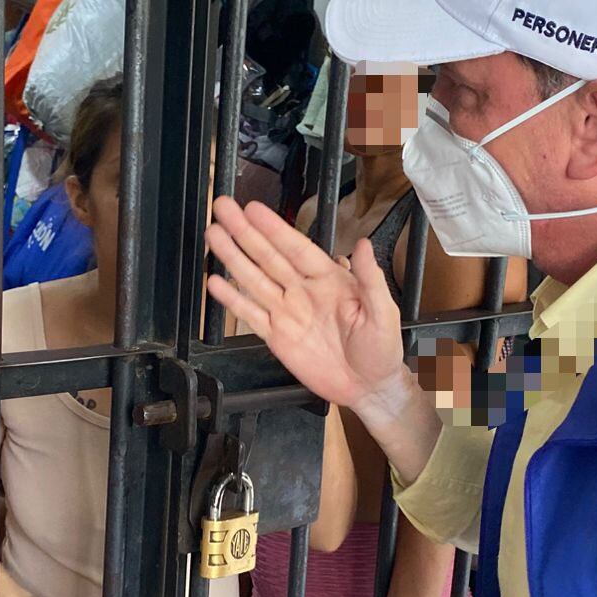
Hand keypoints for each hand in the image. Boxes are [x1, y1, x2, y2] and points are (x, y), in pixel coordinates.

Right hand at [205, 198, 405, 411]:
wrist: (368, 388)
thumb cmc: (381, 349)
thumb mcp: (383, 313)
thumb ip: (371, 279)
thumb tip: (364, 244)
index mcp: (329, 280)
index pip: (296, 248)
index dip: (274, 228)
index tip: (253, 209)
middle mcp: (303, 291)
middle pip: (268, 257)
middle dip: (244, 233)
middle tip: (223, 209)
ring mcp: (287, 313)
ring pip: (254, 280)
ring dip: (233, 258)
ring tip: (212, 235)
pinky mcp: (277, 337)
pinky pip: (251, 315)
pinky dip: (232, 300)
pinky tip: (215, 283)